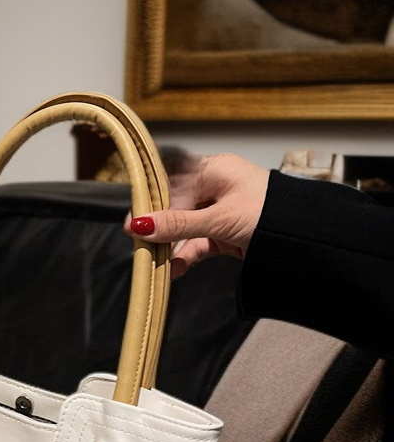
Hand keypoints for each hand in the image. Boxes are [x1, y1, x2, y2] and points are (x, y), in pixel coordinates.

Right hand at [126, 153, 269, 278]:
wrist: (309, 242)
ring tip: (152, 262)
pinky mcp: (225, 235)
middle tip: (138, 245)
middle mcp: (216, 188)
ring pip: (185, 228)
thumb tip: (137, 226)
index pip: (173, 183)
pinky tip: (172, 271)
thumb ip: (177, 224)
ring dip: (170, 246)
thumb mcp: (219, 219)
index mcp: (215, 170)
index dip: (151, 203)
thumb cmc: (269, 216)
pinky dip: (185, 257)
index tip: (132, 223)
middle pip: (176, 207)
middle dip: (158, 229)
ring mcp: (220, 213)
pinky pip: (197, 244)